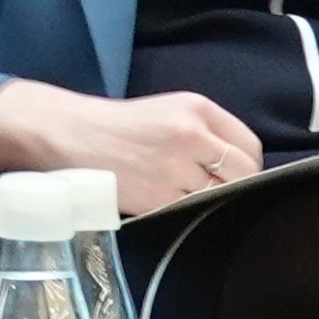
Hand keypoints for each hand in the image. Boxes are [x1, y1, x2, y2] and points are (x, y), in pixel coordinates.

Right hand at [0, 77, 263, 216]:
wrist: (69, 135)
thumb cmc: (120, 125)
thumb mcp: (170, 110)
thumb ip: (209, 131)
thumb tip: (241, 166)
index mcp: (197, 109)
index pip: (249, 147)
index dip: (246, 164)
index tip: (232, 171)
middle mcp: (191, 136)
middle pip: (243, 174)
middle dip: (234, 184)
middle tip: (211, 186)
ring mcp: (175, 169)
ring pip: (218, 195)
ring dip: (206, 198)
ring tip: (182, 191)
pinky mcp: (158, 197)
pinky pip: (189, 210)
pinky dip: (183, 208)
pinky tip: (165, 197)